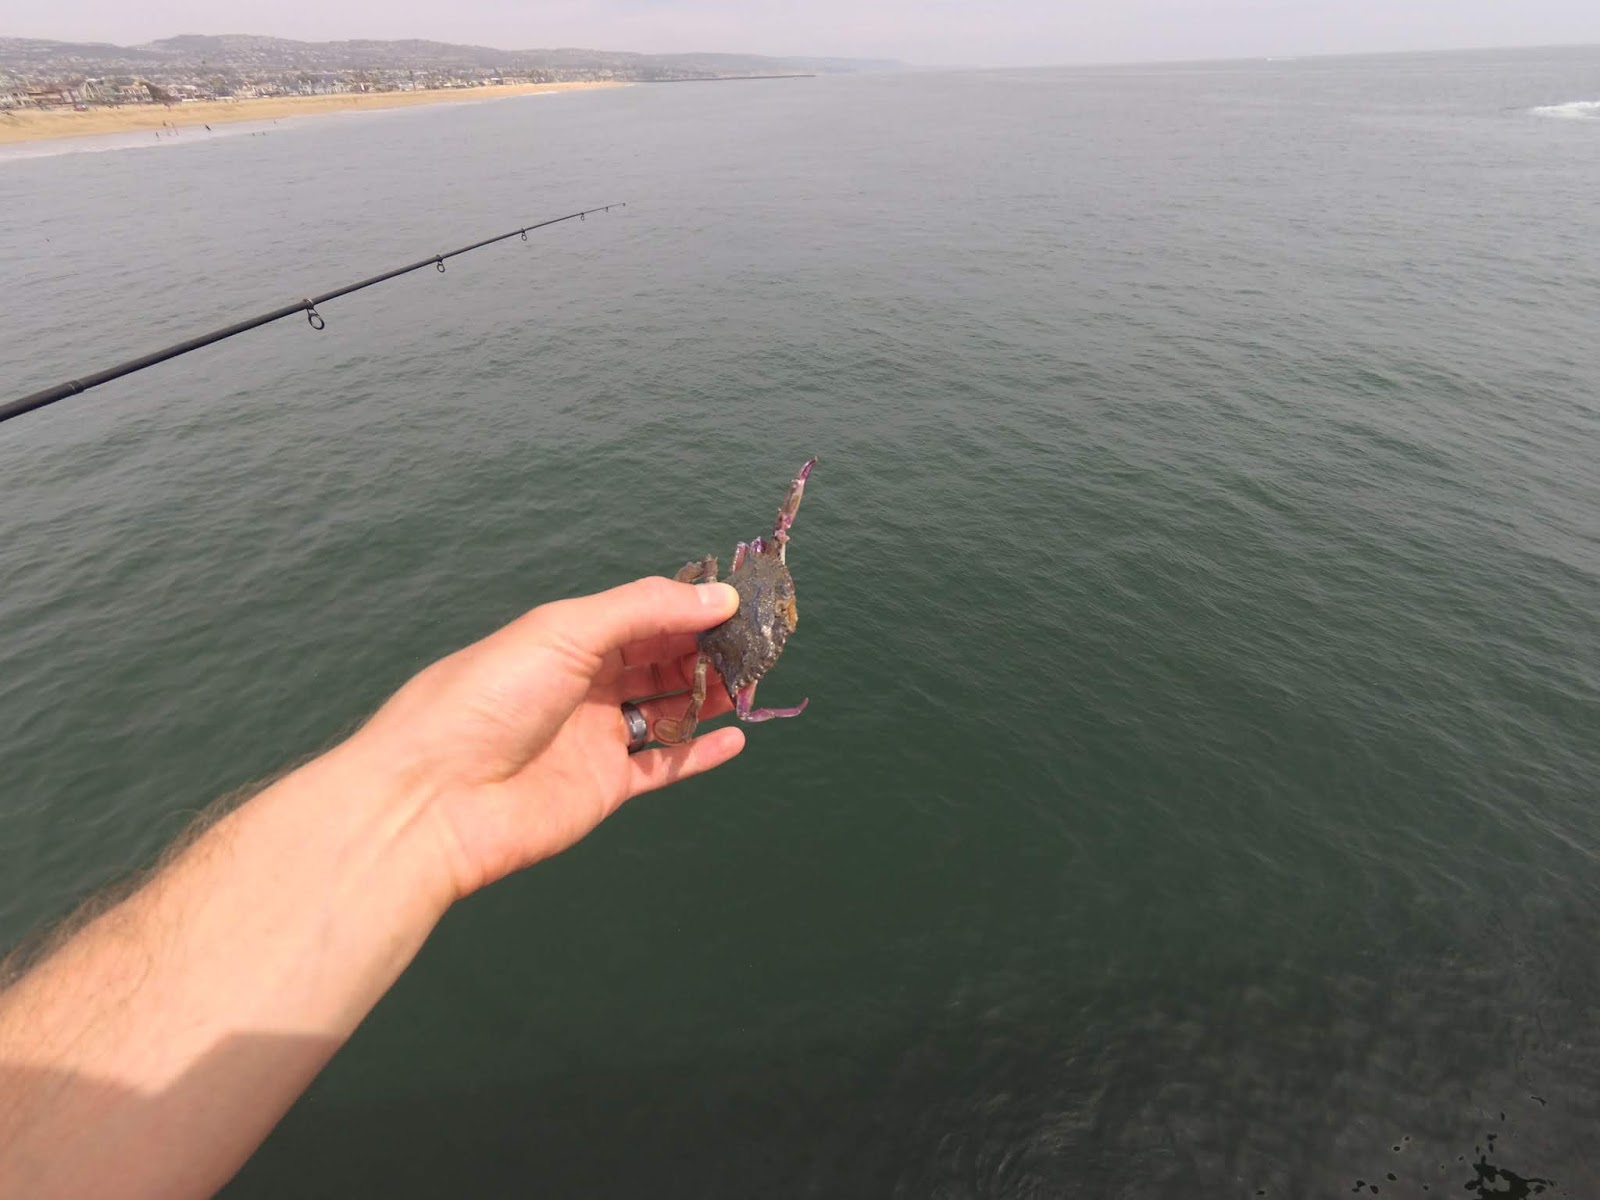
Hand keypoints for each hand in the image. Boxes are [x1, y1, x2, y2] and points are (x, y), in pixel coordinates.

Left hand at [347, 577, 743, 898]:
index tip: (740, 601)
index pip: (642, 615)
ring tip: (753, 683)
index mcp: (565, 640)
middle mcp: (581, 686)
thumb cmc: (485, 700)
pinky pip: (663, 768)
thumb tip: (720, 595)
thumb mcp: (565, 632)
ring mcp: (592, 738)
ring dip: (708, 696)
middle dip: (705, 649)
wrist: (433, 800)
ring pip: (666, 711)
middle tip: (757, 642)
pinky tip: (735, 737)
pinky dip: (700, 754)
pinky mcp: (602, 788)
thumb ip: (646, 610)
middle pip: (658, 661)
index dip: (689, 607)